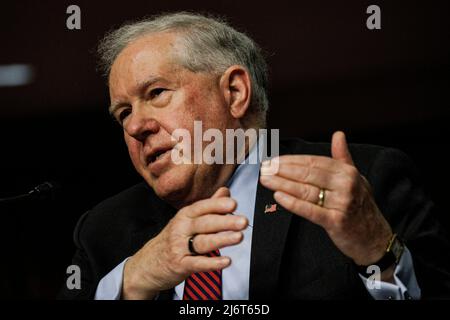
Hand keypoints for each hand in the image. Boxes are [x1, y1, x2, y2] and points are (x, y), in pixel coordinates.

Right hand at [122, 187, 247, 298]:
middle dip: (225, 222)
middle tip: (243, 221)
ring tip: (239, 237)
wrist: (147, 263)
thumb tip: (226, 191)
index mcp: (185, 215)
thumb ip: (209, 206)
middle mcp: (181, 228)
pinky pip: (197, 263)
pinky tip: (226, 261)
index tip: (233, 204)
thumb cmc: (173, 239)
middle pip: (205, 223)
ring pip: (203, 242)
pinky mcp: (180, 265)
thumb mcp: (187, 219)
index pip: (202, 207)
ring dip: (222, 239)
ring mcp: (179, 247)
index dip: (217, 205)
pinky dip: (212, 263)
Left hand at [260, 131, 392, 267]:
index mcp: (347, 172)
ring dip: (282, 184)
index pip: (314, 162)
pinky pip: (310, 210)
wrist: (374, 237)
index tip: (274, 160)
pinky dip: (293, 203)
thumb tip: (338, 134)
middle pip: (307, 174)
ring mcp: (342, 203)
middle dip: (282, 170)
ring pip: (305, 191)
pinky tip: (278, 197)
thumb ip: (343, 157)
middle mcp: (346, 184)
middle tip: (264, 168)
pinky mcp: (336, 222)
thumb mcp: (355, 178)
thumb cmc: (360, 206)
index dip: (291, 160)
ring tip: (265, 180)